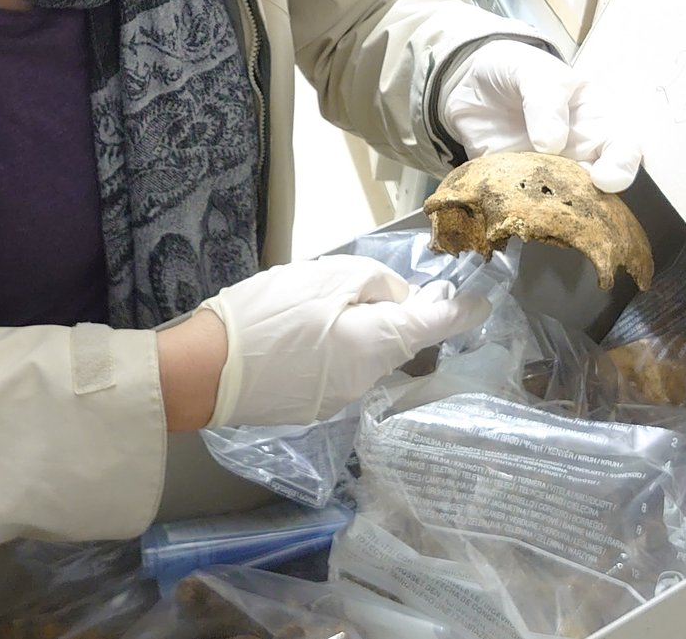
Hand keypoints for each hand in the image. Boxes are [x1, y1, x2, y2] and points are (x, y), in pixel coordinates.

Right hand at [199, 256, 491, 426]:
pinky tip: (291, 337)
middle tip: (353, 286)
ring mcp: (339, 399)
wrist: (205, 371)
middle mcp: (369, 379)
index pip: (437, 327)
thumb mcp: (325, 276)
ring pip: (364, 354)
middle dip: (387, 313)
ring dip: (354, 331)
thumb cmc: (267, 315)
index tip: (481, 302)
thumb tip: (399, 299)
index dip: (462, 311)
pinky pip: (336, 370)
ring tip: (307, 309)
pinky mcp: (311, 407)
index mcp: (379, 344)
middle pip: (396, 338)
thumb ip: (375, 283)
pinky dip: (329, 351)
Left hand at [441, 40, 642, 192]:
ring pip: (566, 203)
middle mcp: (581, 151)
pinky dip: (520, 208)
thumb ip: (544, 98)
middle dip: (594, 202)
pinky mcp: (519, 186)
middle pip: (602, 187)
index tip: (604, 178)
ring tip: (538, 206)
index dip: (622, 164)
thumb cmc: (515, 69)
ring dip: (556, 209)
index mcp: (596, 116)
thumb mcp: (531, 69)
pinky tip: (508, 204)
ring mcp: (551, 173)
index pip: (625, 145)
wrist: (468, 81)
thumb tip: (552, 143)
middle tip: (574, 204)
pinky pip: (526, 204)